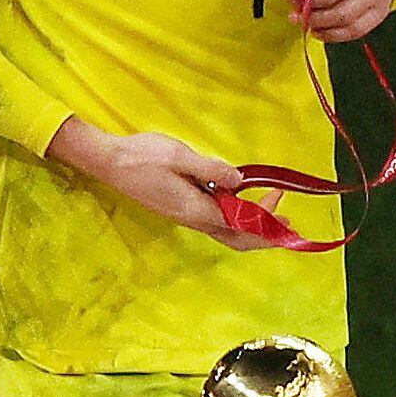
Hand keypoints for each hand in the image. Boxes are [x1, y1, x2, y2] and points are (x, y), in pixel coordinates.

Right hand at [46, 120, 289, 249]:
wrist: (109, 162)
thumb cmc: (142, 157)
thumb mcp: (180, 157)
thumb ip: (212, 170)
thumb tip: (241, 181)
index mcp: (196, 210)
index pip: (240, 226)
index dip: (265, 221)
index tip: (281, 203)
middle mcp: (193, 220)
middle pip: (236, 239)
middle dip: (264, 234)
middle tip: (286, 221)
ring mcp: (186, 216)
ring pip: (226, 231)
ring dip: (250, 224)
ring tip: (269, 209)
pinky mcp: (180, 208)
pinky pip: (214, 220)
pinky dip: (234, 215)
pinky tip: (238, 198)